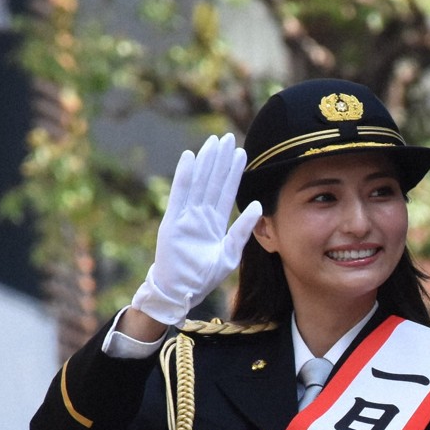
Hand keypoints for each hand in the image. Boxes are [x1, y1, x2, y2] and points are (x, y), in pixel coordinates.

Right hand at [130, 133, 262, 326]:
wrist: (181, 293)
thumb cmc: (203, 278)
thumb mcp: (230, 253)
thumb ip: (243, 230)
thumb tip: (258, 206)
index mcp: (214, 223)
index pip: (226, 191)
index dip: (233, 172)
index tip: (241, 151)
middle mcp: (199, 215)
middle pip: (212, 181)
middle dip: (220, 160)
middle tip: (227, 137)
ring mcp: (185, 216)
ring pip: (198, 182)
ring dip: (206, 162)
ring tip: (213, 141)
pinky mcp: (172, 221)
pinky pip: (180, 193)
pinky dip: (184, 175)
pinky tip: (190, 157)